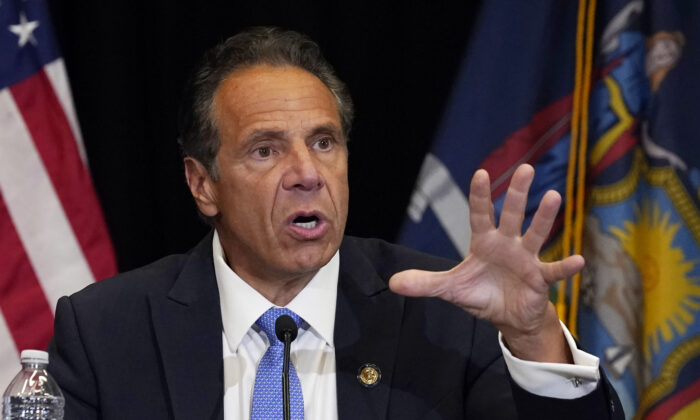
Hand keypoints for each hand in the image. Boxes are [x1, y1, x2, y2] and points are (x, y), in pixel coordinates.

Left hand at [389, 164, 582, 362]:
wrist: (507, 315)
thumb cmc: (481, 293)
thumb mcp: (451, 289)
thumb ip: (425, 283)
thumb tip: (394, 282)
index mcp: (484, 242)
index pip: (480, 214)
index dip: (480, 196)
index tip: (480, 173)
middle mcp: (507, 244)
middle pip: (512, 214)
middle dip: (517, 193)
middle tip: (526, 168)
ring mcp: (526, 259)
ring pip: (536, 234)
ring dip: (544, 217)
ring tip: (554, 196)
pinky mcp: (540, 279)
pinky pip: (554, 271)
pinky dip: (565, 267)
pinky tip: (579, 260)